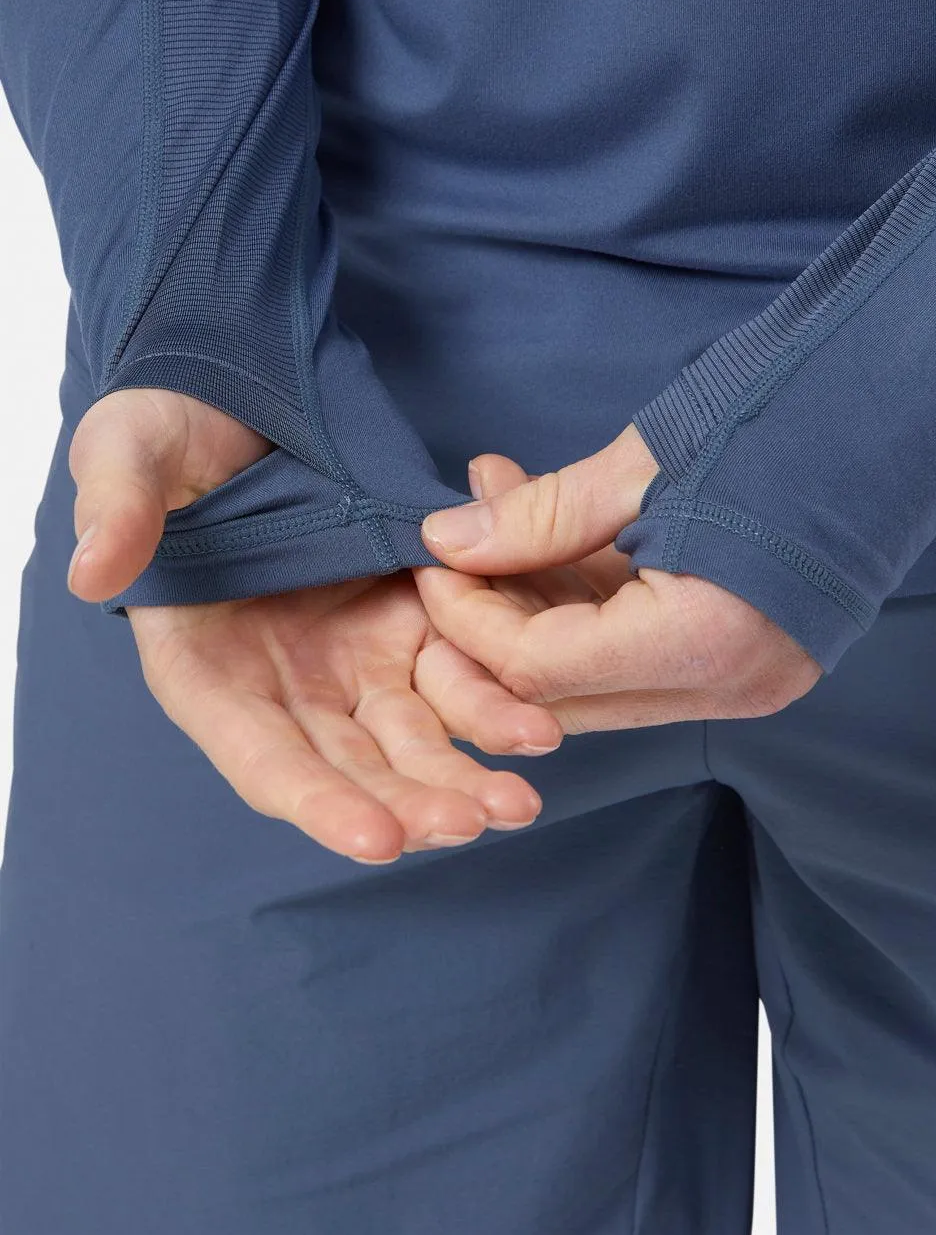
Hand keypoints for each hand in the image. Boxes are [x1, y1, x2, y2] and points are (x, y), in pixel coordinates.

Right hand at [66, 389, 560, 860]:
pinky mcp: (408, 622)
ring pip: (413, 736)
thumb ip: (118, 509)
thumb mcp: (130, 453)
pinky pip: (455, 672)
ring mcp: (353, 659)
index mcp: (206, 672)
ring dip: (463, 772)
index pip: (262, 759)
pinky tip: (540, 722)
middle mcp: (286, 687)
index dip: (316, 801)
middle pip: (352, 767)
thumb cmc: (169, 432)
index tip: (374, 837)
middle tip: (471, 823)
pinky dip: (494, 702)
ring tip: (519, 800)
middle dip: (410, 804)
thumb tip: (94, 570)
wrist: (243, 399)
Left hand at [416, 427, 822, 730]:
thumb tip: (444, 540)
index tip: (432, 557)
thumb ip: (541, 516)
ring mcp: (747, 680)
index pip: (537, 670)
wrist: (906, 405)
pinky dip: (590, 600)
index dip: (467, 620)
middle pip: (561, 692)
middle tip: (457, 545)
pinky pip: (641, 652)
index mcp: (706, 644)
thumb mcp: (645, 465)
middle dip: (492, 621)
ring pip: (597, 676)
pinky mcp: (751, 656)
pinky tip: (555, 528)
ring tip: (502, 508)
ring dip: (538, 602)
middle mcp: (730, 687)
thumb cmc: (790, 418)